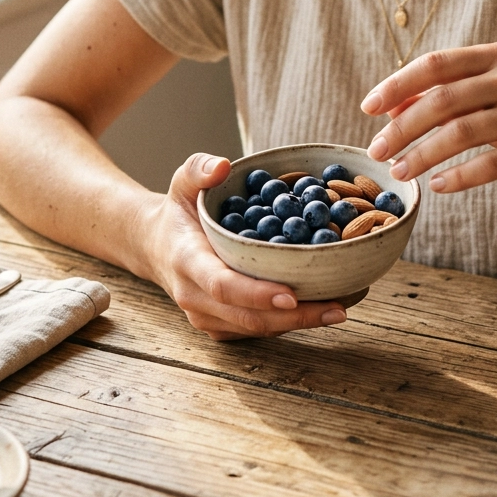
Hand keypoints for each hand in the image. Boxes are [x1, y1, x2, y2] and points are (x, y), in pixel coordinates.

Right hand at [139, 154, 347, 339]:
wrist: (157, 247)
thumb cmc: (179, 212)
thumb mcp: (183, 183)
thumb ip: (199, 169)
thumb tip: (222, 165)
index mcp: (187, 261)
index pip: (222, 284)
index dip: (257, 294)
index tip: (292, 294)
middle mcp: (195, 296)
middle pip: (247, 316)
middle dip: (295, 317)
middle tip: (337, 309)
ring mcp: (207, 317)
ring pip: (256, 329)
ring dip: (299, 324)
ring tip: (339, 310)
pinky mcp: (220, 327)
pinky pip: (256, 331)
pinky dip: (288, 323)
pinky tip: (320, 310)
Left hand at [361, 43, 496, 203]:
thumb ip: (452, 96)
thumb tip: (392, 108)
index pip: (436, 64)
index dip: (397, 85)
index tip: (368, 108)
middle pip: (442, 98)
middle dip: (402, 126)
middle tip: (376, 150)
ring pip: (460, 132)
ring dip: (422, 154)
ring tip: (401, 172)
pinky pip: (489, 163)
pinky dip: (458, 176)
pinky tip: (438, 186)